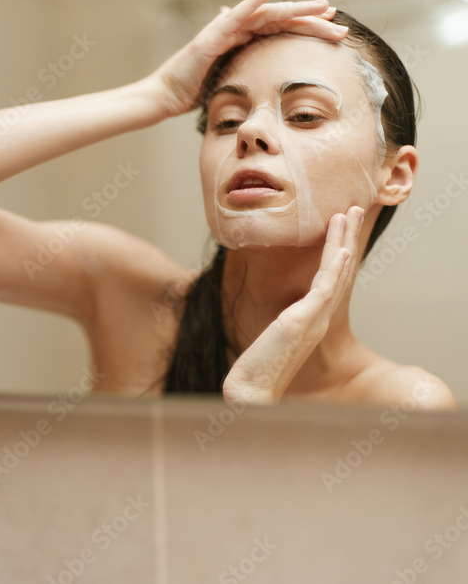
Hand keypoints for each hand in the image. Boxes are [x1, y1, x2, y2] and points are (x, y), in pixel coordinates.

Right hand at [150, 0, 348, 118]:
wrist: (165, 97)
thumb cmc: (191, 92)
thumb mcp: (226, 82)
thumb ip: (240, 72)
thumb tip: (253, 71)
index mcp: (242, 43)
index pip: (280, 31)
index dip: (306, 29)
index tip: (332, 32)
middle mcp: (236, 31)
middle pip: (280, 20)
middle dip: (310, 19)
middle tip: (338, 19)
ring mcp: (224, 30)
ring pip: (267, 14)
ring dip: (295, 8)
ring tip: (321, 5)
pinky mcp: (212, 35)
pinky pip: (237, 14)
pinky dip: (253, 1)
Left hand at [222, 205, 363, 404]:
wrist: (250, 393)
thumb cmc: (256, 371)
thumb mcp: (270, 340)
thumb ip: (277, 327)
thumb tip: (274, 319)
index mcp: (311, 321)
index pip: (330, 280)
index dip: (338, 252)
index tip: (340, 228)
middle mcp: (318, 318)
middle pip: (338, 270)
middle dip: (344, 237)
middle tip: (351, 209)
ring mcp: (313, 319)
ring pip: (334, 273)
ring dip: (341, 241)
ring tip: (345, 214)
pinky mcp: (302, 321)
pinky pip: (324, 290)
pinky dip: (334, 269)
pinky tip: (341, 250)